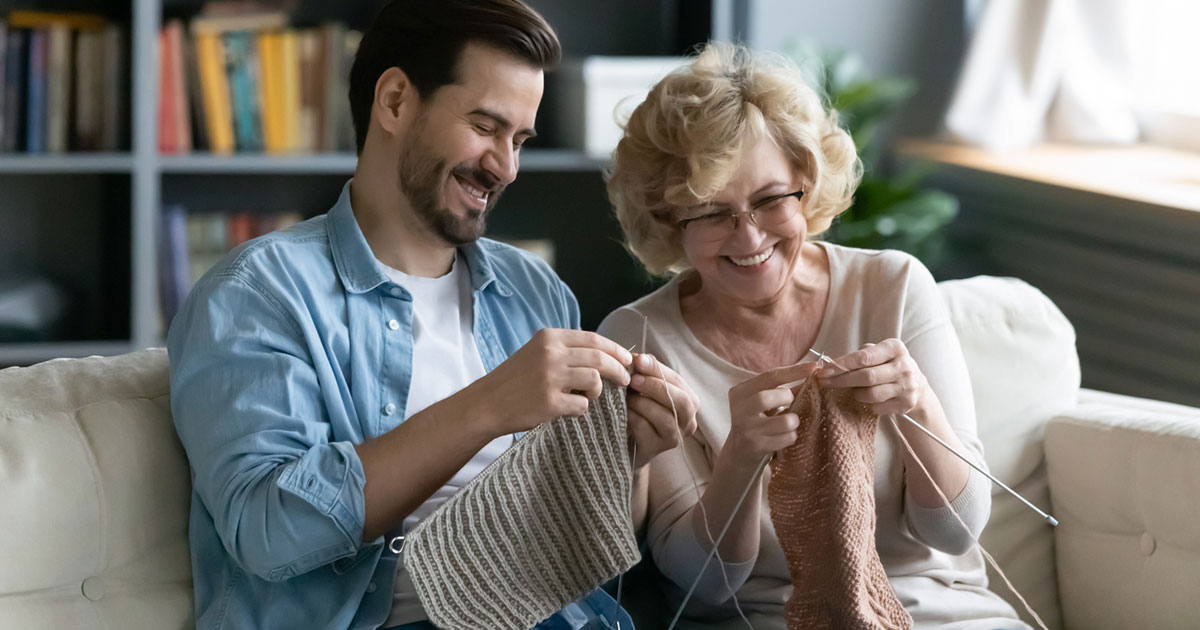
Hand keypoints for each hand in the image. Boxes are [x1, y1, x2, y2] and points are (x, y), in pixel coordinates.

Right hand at [474, 328, 631, 434]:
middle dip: (619, 370)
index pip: (593, 339)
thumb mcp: (538, 352)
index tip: (627, 359)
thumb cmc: (515, 379)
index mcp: (549, 338)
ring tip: (587, 397)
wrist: (487, 403)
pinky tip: (569, 409)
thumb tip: (607, 355)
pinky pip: (583, 406)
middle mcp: (551, 354)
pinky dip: (581, 409)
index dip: (615, 349)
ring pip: (595, 381)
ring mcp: (550, 378)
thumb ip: (567, 350)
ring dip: (598, 391)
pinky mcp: (549, 402)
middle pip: (599, 358)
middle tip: (625, 380)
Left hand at [626, 353, 697, 468]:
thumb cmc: (639, 410)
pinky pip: (645, 430)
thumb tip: (637, 358)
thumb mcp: (645, 389)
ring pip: (665, 418)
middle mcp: (688, 421)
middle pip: (682, 401)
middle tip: (633, 379)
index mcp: (689, 401)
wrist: (627, 443)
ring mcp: (674, 438)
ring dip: (642, 403)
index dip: (658, 369)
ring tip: (626, 397)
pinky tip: (623, 412)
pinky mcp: (655, 450)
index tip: (638, 360)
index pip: (678, 381)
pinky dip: (632, 417)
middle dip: (656, 387)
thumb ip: (645, 372)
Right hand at [721, 362, 818, 468]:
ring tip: (788, 423)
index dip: (794, 371)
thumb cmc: (757, 421)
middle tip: (790, 403)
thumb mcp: (764, 402)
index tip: (814, 367)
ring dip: (793, 421)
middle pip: (767, 397)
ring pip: (784, 421)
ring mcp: (747, 430)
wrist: (739, 453)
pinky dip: (791, 436)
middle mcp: (740, 410)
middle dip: (786, 398)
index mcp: (740, 392)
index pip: (769, 377)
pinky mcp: (757, 447)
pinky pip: (787, 438)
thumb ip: (784, 389)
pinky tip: (784, 436)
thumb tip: (814, 374)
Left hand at [816, 339, 928, 415]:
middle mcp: (903, 366)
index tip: (824, 371)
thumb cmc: (888, 366)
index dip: (841, 365)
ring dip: (857, 394)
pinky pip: (877, 407)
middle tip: (825, 383)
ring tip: (855, 390)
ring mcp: (907, 386)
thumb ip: (858, 356)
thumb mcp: (878, 353)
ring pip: (871, 394)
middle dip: (842, 381)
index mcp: (894, 348)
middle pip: (866, 377)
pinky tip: (870, 399)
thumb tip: (829, 365)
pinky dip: (868, 405)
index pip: (864, 357)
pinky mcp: (906, 404)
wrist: (916, 385)